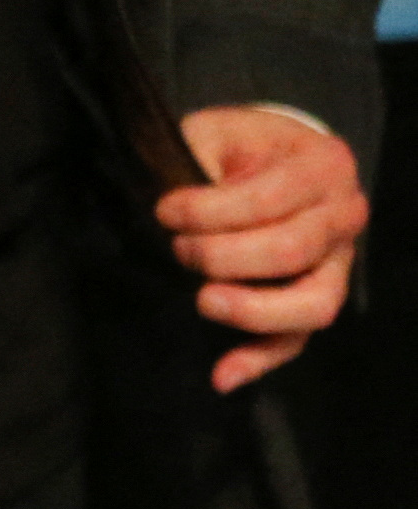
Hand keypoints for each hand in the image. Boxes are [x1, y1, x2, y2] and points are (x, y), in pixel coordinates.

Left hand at [160, 109, 365, 391]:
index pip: (270, 199)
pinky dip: (259, 360)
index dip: (209, 211)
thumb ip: (198, 161)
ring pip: (312, 303)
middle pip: (292, 251)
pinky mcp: (314, 299)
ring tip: (202, 300)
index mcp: (323, 165)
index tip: (164, 212)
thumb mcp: (214, 133)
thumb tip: (168, 212)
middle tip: (178, 249)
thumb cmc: (232, 147)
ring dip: (251, 308)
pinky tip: (222, 375)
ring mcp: (338, 263)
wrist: (263, 157)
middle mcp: (344, 215)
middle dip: (222, 255)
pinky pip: (296, 340)